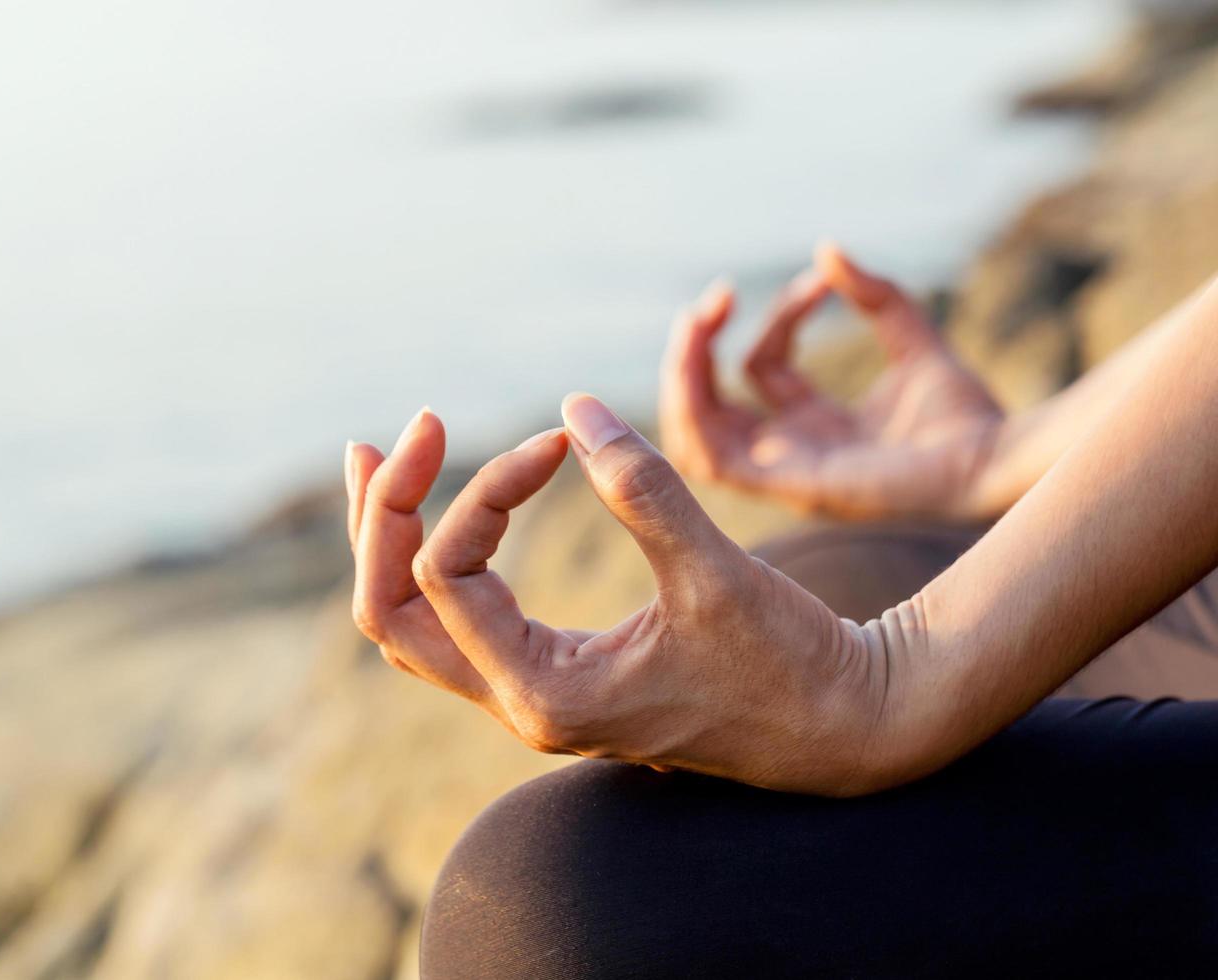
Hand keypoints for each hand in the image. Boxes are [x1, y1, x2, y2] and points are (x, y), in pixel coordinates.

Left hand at [344, 395, 905, 795]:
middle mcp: (523, 705)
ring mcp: (535, 694)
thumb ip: (644, 488)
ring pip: (414, 624)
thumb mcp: (716, 572)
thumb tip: (572, 407)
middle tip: (408, 431)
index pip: (449, 575)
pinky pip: (460, 622)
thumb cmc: (788, 661)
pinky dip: (434, 561)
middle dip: (386, 518)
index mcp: (546, 695)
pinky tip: (437, 509)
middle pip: (392, 615)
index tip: (554, 442)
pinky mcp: (559, 674)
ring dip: (391, 541)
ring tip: (378, 459)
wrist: (840, 724)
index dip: (485, 489)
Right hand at [659, 242, 1004, 520]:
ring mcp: (786, 472)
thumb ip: (874, 296)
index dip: (781, 314)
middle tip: (718, 296)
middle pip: (710, 406)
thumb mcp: (914, 339)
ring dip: (683, 374)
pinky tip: (698, 358)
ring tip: (697, 319)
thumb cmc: (968, 418)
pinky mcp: (789, 484)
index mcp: (817, 426)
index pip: (763, 366)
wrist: (995, 459)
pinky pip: (711, 458)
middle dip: (698, 347)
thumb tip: (827, 250)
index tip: (822, 281)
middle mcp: (793, 451)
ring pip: (696, 433)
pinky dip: (689, 410)